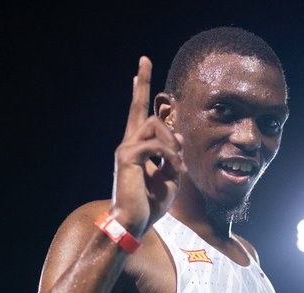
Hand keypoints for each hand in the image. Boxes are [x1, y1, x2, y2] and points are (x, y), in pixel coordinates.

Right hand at [111, 56, 184, 233]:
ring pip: (154, 125)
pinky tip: (175, 170)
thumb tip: (176, 137)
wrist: (133, 223)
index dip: (140, 90)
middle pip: (139, 108)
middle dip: (142, 83)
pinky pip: (155, 145)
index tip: (139, 69)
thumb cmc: (150, 204)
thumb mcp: (170, 177)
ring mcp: (125, 148)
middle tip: (144, 59)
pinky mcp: (127, 156)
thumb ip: (173, 156)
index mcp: (137, 147)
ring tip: (178, 165)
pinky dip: (170, 156)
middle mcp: (128, 143)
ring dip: (172, 143)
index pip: (138, 114)